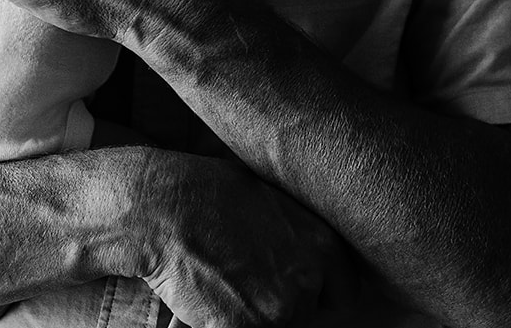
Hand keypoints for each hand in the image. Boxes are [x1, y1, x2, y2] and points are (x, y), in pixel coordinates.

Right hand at [142, 155, 356, 326]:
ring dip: (250, 317)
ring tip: (224, 288)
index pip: (343, 295)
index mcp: (324, 245)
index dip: (318, 295)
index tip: (295, 290)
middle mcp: (308, 280)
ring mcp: (276, 309)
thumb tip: (307, 266)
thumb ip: (302, 240)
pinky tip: (206, 303)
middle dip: (278, 304)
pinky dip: (220, 324)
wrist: (167, 209)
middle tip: (247, 282)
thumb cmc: (215, 195)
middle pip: (305, 316)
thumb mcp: (277, 203)